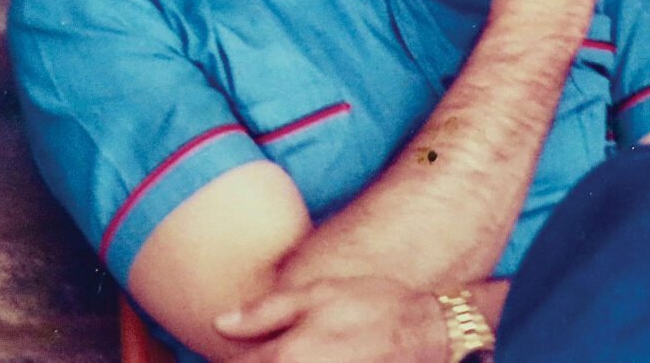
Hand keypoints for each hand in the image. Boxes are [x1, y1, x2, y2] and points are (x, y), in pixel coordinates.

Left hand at [213, 276, 447, 362]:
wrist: (429, 334)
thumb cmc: (376, 307)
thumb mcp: (322, 293)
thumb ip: (267, 310)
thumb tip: (219, 323)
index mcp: (285, 355)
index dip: (235, 357)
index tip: (245, 349)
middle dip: (261, 360)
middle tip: (287, 348)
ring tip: (305, 351)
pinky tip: (322, 356)